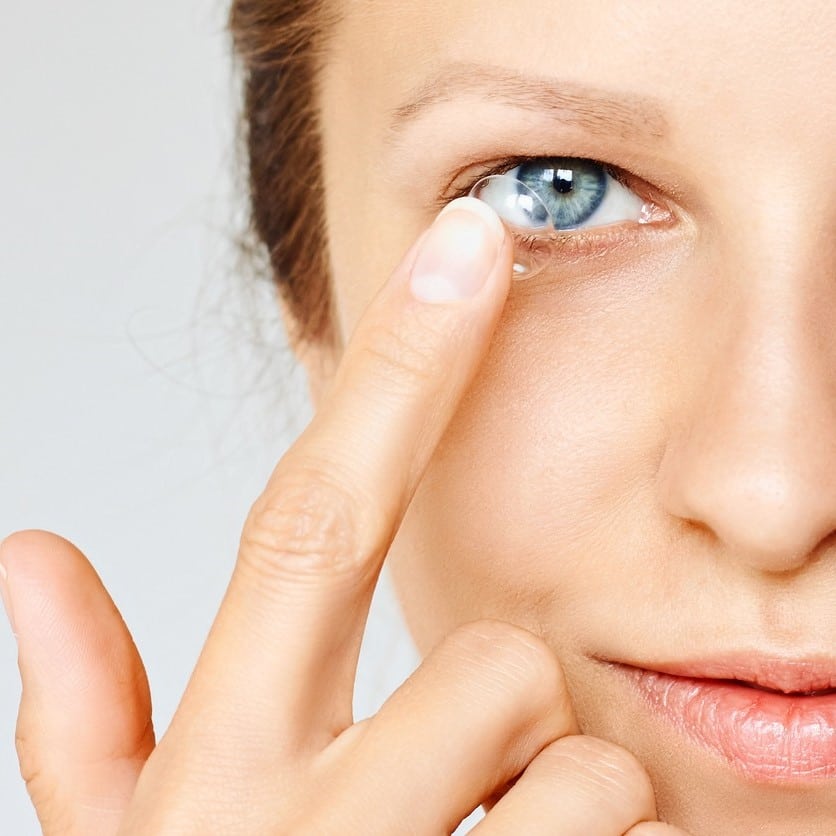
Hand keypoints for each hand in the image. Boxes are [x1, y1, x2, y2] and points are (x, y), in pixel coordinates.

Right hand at [1, 197, 687, 833]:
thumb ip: (82, 726)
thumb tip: (30, 557)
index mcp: (220, 771)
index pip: (316, 505)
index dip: (397, 361)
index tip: (466, 240)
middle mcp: (310, 826)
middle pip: (499, 659)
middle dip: (496, 708)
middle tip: (440, 801)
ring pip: (579, 766)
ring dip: (544, 814)